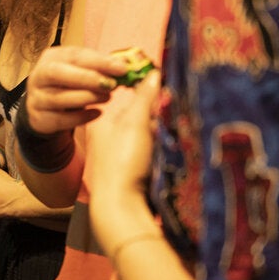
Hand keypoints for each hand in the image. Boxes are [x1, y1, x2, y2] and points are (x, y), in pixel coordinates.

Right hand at [24, 45, 122, 135]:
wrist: (44, 108)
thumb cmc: (68, 84)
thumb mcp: (79, 70)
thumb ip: (99, 66)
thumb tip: (126, 63)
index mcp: (51, 57)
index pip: (74, 55)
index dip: (99, 61)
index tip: (122, 68)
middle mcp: (39, 75)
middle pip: (58, 73)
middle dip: (87, 78)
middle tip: (111, 84)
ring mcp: (36, 98)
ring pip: (59, 97)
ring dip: (87, 97)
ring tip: (107, 98)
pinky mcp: (39, 118)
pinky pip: (60, 119)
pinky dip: (81, 117)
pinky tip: (98, 113)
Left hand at [87, 70, 159, 247]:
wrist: (121, 207)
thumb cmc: (123, 161)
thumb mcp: (135, 123)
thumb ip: (145, 98)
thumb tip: (154, 72)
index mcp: (103, 122)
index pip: (129, 97)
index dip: (150, 91)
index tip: (170, 88)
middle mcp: (109, 137)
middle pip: (141, 116)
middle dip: (159, 113)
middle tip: (175, 110)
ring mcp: (121, 156)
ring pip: (148, 135)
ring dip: (162, 131)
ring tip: (174, 129)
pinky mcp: (132, 172)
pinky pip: (151, 152)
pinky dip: (161, 148)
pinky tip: (170, 149)